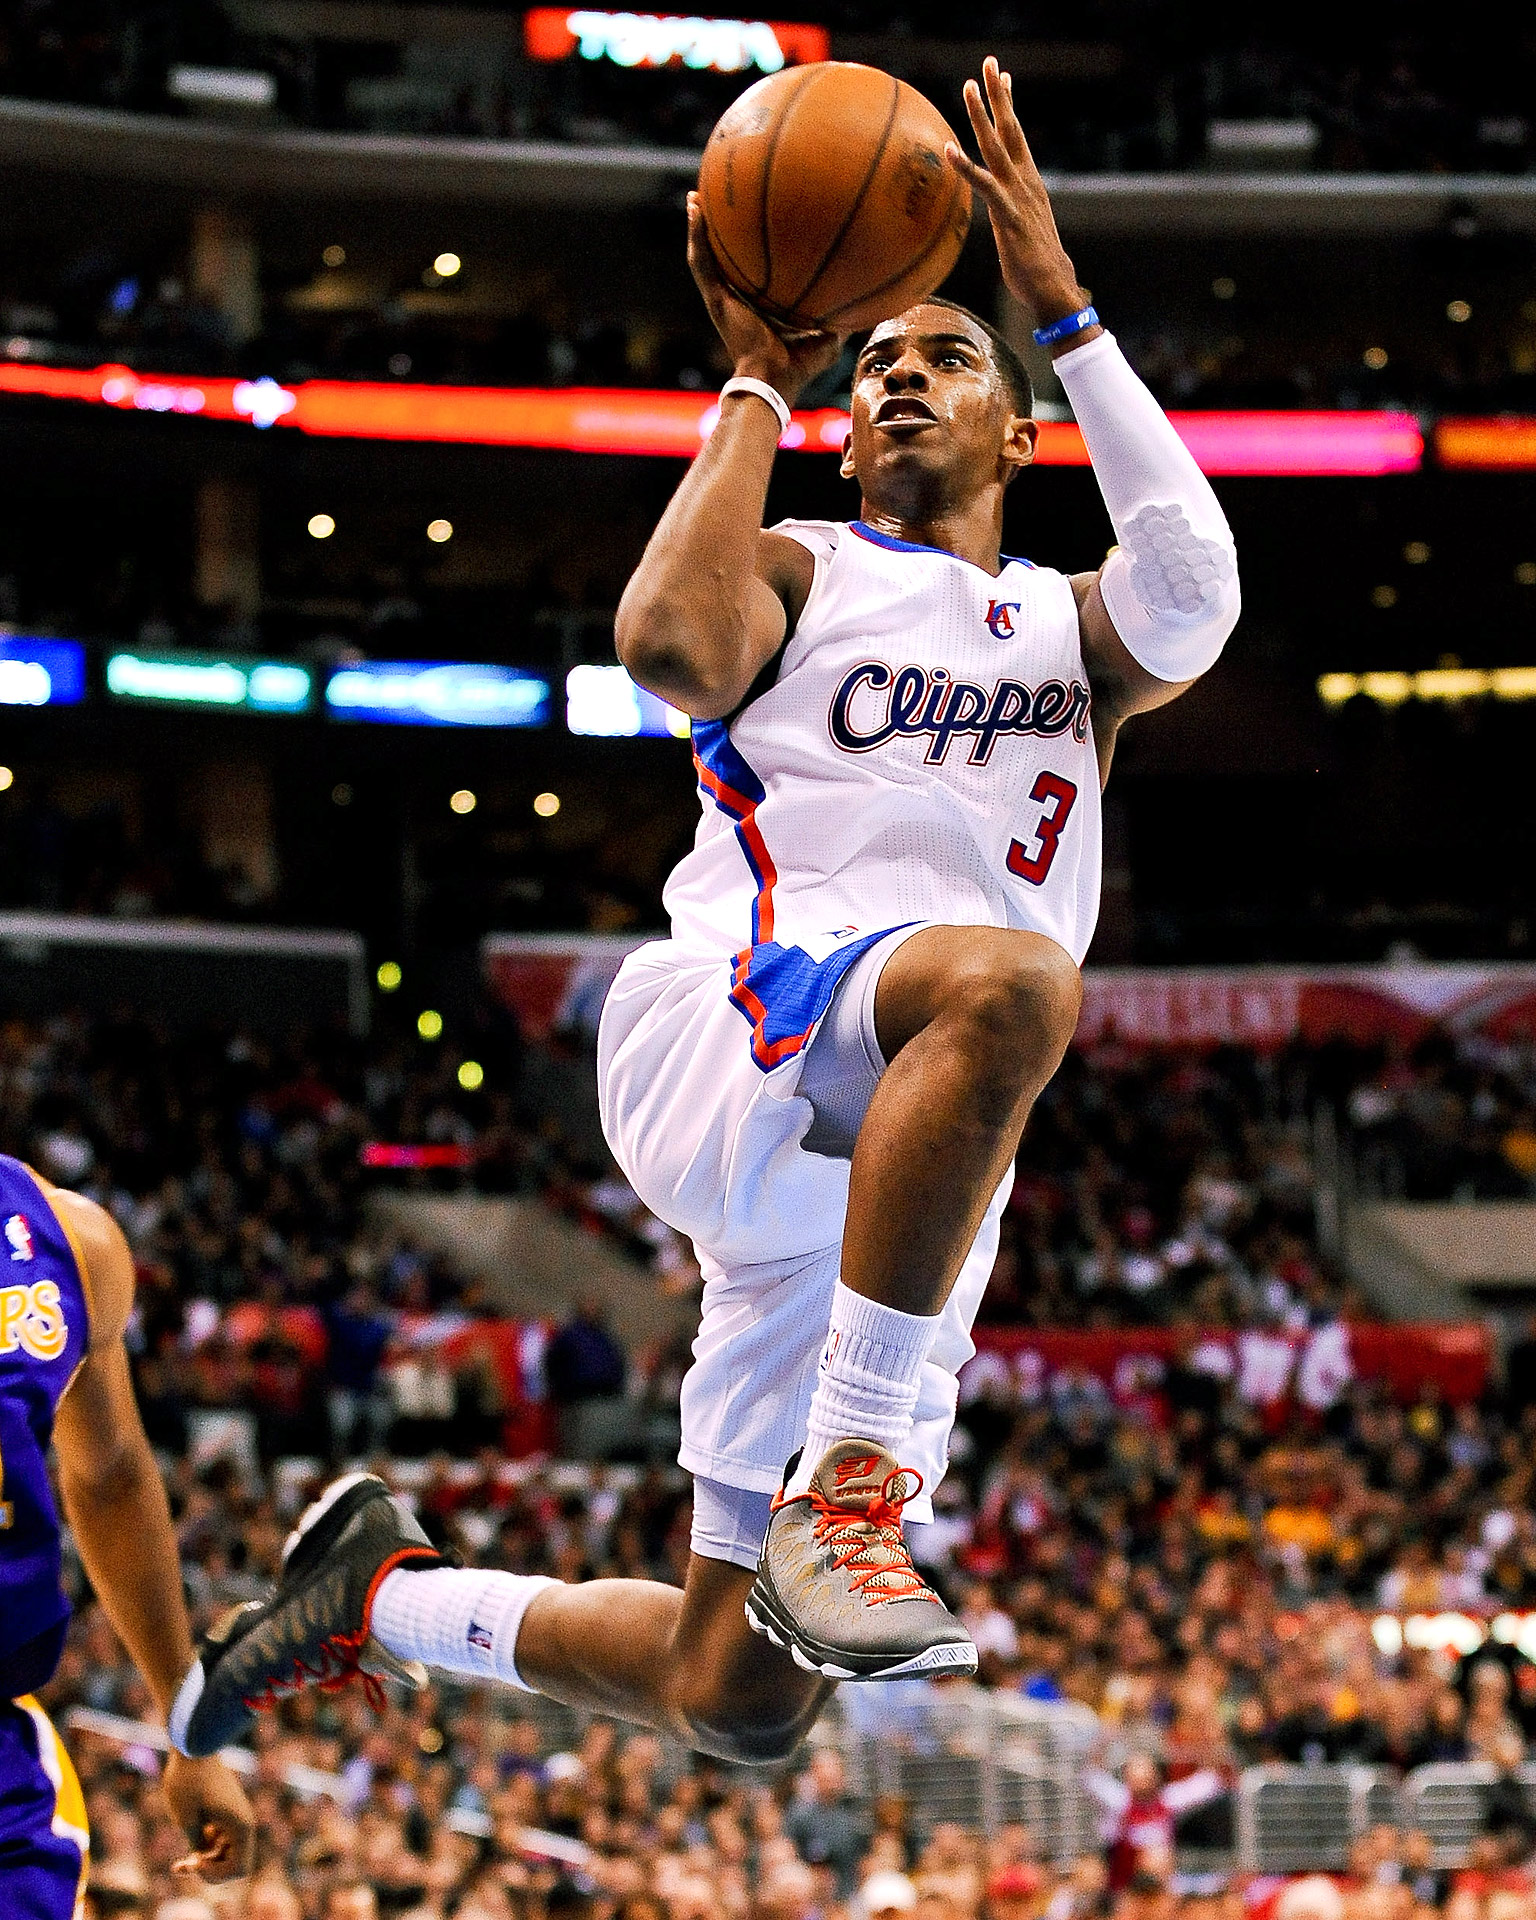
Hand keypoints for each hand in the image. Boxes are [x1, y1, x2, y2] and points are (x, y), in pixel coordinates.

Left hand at [163, 1751, 254, 1883]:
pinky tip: (187, 1840)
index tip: (193, 1862)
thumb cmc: (187, 1782)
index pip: (239, 1869)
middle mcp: (244, 1822)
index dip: (215, 1875)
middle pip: (234, 1863)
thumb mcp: (187, 1822)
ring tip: (179, 1862)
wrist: (193, 1746)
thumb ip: (198, 1848)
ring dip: (206, 1860)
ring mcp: (237, 1815)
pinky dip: (207, 1846)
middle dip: (209, 1870)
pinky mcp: (228, 1810)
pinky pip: (222, 1839)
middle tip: (182, 1865)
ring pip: (227, 1852)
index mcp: (241, 1826)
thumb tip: (203, 1859)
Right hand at [686, 192, 845, 406]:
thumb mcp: (827, 336)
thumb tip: (864, 299)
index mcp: (758, 306)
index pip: (752, 273)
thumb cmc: (797, 366)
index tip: (758, 222)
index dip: (752, 250)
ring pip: (704, 255)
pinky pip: (701, 261)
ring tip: (696, 195)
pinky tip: (694, 206)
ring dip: (698, 226)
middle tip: (719, 200)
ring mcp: (722, 298)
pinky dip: (695, 234)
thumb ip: (841, 317)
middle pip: (724, 259)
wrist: (772, 379)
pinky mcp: (715, 298)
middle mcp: (736, 299)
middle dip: (720, 232)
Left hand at [945, 58, 1096, 342]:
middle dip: (998, 95)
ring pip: (997, 146)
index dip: (1009, 106)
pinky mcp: (1007, 215)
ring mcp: (1017, 196)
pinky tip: (948, 149)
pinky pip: (983, 185)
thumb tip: (1006, 220)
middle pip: (1010, 129)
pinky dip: (964, 166)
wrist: (1054, 289)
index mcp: (1029, 184)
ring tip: (968, 86)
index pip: (1017, 137)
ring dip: (981, 115)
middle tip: (988, 63)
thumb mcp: (1022, 234)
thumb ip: (1011, 217)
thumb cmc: (1037, 269)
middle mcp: (1025, 182)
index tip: (1004, 78)